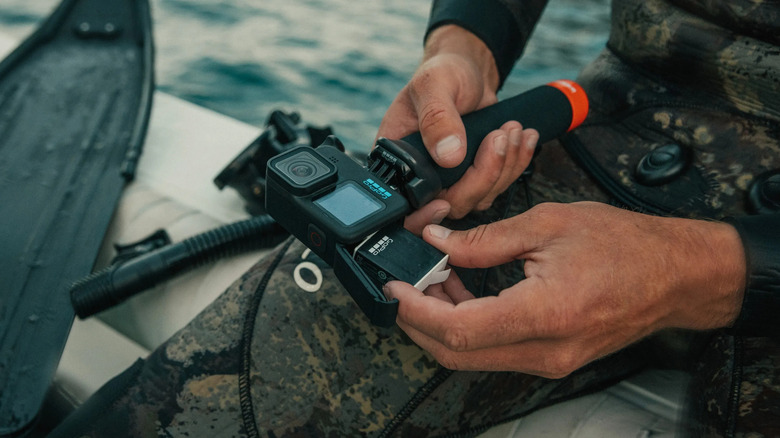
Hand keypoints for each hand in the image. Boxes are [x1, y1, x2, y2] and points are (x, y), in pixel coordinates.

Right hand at [376, 25, 538, 218]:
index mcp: (399, 158)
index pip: (408, 202)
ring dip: (504, 167)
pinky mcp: (477, 176)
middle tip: (499, 137)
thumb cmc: (443, 72)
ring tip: (513, 129)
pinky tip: (524, 138)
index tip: (445, 203)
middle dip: (483, 176)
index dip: (425, 213)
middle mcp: (423, 175)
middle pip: (452, 204)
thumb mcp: (434, 85)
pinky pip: (498, 185)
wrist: (467, 70)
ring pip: (479, 198)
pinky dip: (516, 163)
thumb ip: (437, 118)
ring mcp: (452, 180)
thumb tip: (448, 155)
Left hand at [384, 202, 745, 376]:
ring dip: (442, 325)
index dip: (416, 310)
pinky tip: (464, 293)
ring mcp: (550, 361)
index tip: (395, 287)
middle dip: (418, 323)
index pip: (458, 329)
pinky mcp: (553, 358)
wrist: (676, 275)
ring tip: (432, 282)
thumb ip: (485, 238)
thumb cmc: (627, 246)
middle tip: (404, 286)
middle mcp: (546, 349)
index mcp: (545, 313)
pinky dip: (470, 328)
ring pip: (474, 357)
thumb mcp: (549, 224)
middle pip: (457, 354)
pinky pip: (497, 351)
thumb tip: (438, 242)